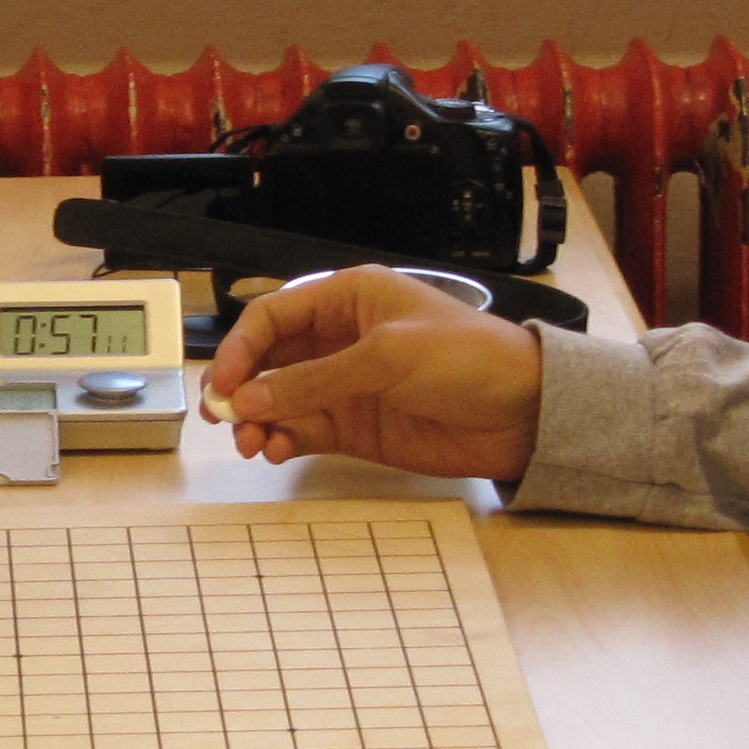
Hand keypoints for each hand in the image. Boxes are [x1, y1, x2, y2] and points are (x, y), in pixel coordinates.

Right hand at [205, 267, 544, 479]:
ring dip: (257, 420)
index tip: (225, 381)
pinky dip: (281, 440)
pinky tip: (276, 450)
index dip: (242, 346)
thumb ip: (316, 379)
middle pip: (268, 360)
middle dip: (241, 387)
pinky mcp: (356, 427)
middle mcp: (340, 339)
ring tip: (251, 441)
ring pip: (279, 400)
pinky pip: (302, 430)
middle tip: (225, 416)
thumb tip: (252, 398)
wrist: (523, 413)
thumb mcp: (388, 356)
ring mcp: (346, 386)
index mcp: (348, 298)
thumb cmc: (471, 358)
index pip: (274, 315)